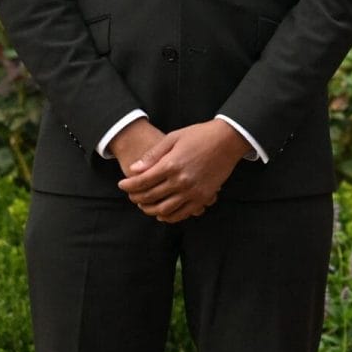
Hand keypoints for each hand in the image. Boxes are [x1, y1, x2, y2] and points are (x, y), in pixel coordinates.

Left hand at [116, 119, 249, 222]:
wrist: (229, 139)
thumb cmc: (200, 135)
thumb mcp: (173, 138)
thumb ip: (153, 155)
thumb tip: (134, 169)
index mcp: (171, 165)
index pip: (142, 182)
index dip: (128, 185)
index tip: (122, 184)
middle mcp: (181, 181)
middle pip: (150, 197)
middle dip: (136, 197)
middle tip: (131, 194)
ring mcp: (193, 191)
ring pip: (164, 209)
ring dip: (149, 209)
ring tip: (144, 204)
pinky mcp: (203, 197)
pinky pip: (182, 214)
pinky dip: (169, 216)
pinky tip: (162, 213)